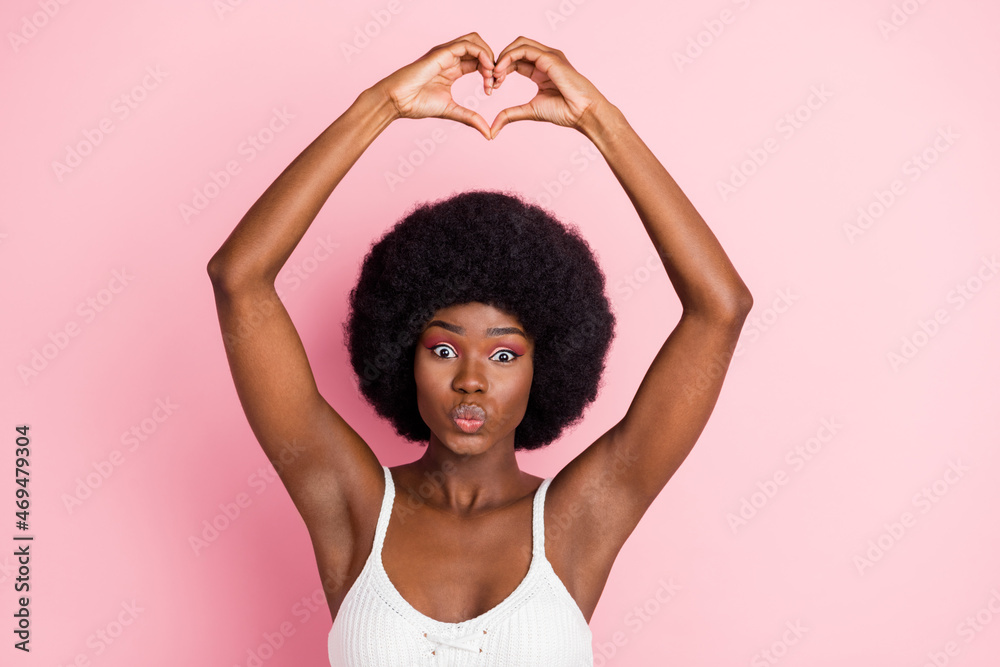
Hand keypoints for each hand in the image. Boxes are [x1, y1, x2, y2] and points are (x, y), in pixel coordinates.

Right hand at [374, 33, 495, 139]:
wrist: (398, 101)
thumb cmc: (417, 104)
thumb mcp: (452, 111)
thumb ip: (471, 118)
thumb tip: (489, 133)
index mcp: (453, 69)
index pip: (479, 61)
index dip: (491, 72)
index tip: (493, 89)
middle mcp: (450, 57)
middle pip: (480, 47)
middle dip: (493, 62)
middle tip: (496, 81)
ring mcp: (446, 53)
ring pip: (475, 40)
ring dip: (489, 56)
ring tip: (492, 75)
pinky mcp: (442, 52)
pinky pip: (468, 45)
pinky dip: (482, 54)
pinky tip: (486, 70)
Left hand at [489, 36, 608, 138]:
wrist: (582, 113)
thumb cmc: (564, 112)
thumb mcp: (529, 111)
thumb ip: (510, 115)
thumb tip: (492, 130)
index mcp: (540, 70)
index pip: (516, 60)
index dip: (501, 69)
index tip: (492, 85)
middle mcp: (545, 59)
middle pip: (516, 48)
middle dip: (500, 60)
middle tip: (490, 78)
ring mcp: (549, 56)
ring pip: (519, 44)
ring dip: (503, 57)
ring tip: (494, 74)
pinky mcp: (550, 58)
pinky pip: (525, 49)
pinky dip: (509, 57)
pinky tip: (501, 72)